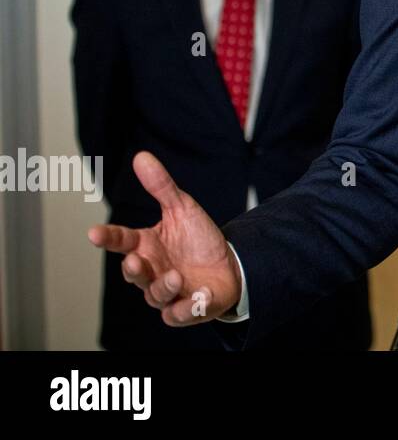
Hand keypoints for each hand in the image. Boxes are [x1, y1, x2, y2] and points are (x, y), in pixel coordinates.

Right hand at [87, 151, 241, 325]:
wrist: (229, 266)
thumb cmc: (198, 239)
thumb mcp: (182, 208)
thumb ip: (161, 186)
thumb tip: (141, 156)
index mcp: (146, 246)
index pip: (121, 241)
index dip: (108, 237)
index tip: (94, 233)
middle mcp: (151, 271)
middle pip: (134, 274)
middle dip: (133, 269)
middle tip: (135, 261)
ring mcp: (166, 292)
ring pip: (155, 296)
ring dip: (164, 287)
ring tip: (178, 275)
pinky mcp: (184, 310)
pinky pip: (178, 314)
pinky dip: (187, 307)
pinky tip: (199, 295)